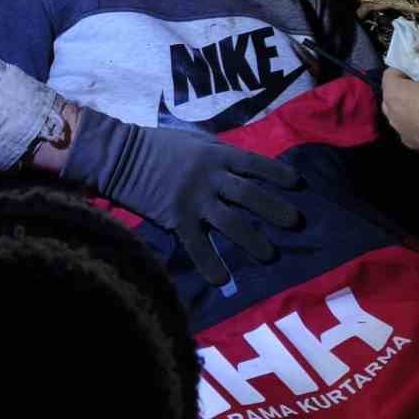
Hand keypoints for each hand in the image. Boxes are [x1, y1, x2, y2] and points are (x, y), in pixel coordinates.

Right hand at [60, 110, 301, 285]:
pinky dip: (211, 263)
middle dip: (275, 209)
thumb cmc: (157, 145)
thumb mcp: (192, 139)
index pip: (255, 164)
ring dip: (253, 239)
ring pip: (232, 222)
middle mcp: (211, 177)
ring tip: (269, 254)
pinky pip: (198, 245)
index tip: (298, 184)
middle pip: (250, 195)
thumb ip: (216, 152)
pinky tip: (223, 279)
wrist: (121, 156)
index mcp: (216, 154)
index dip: (277, 174)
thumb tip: (239, 163)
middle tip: (295, 223)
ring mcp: (195, 199)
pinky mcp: (177, 218)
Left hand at [383, 47, 418, 163]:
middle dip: (407, 86)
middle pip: (394, 93)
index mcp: (392, 94)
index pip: (390, 72)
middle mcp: (391, 116)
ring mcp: (402, 134)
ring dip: (412, 105)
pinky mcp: (414, 146)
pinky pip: (413, 128)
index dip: (405, 67)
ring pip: (402, 112)